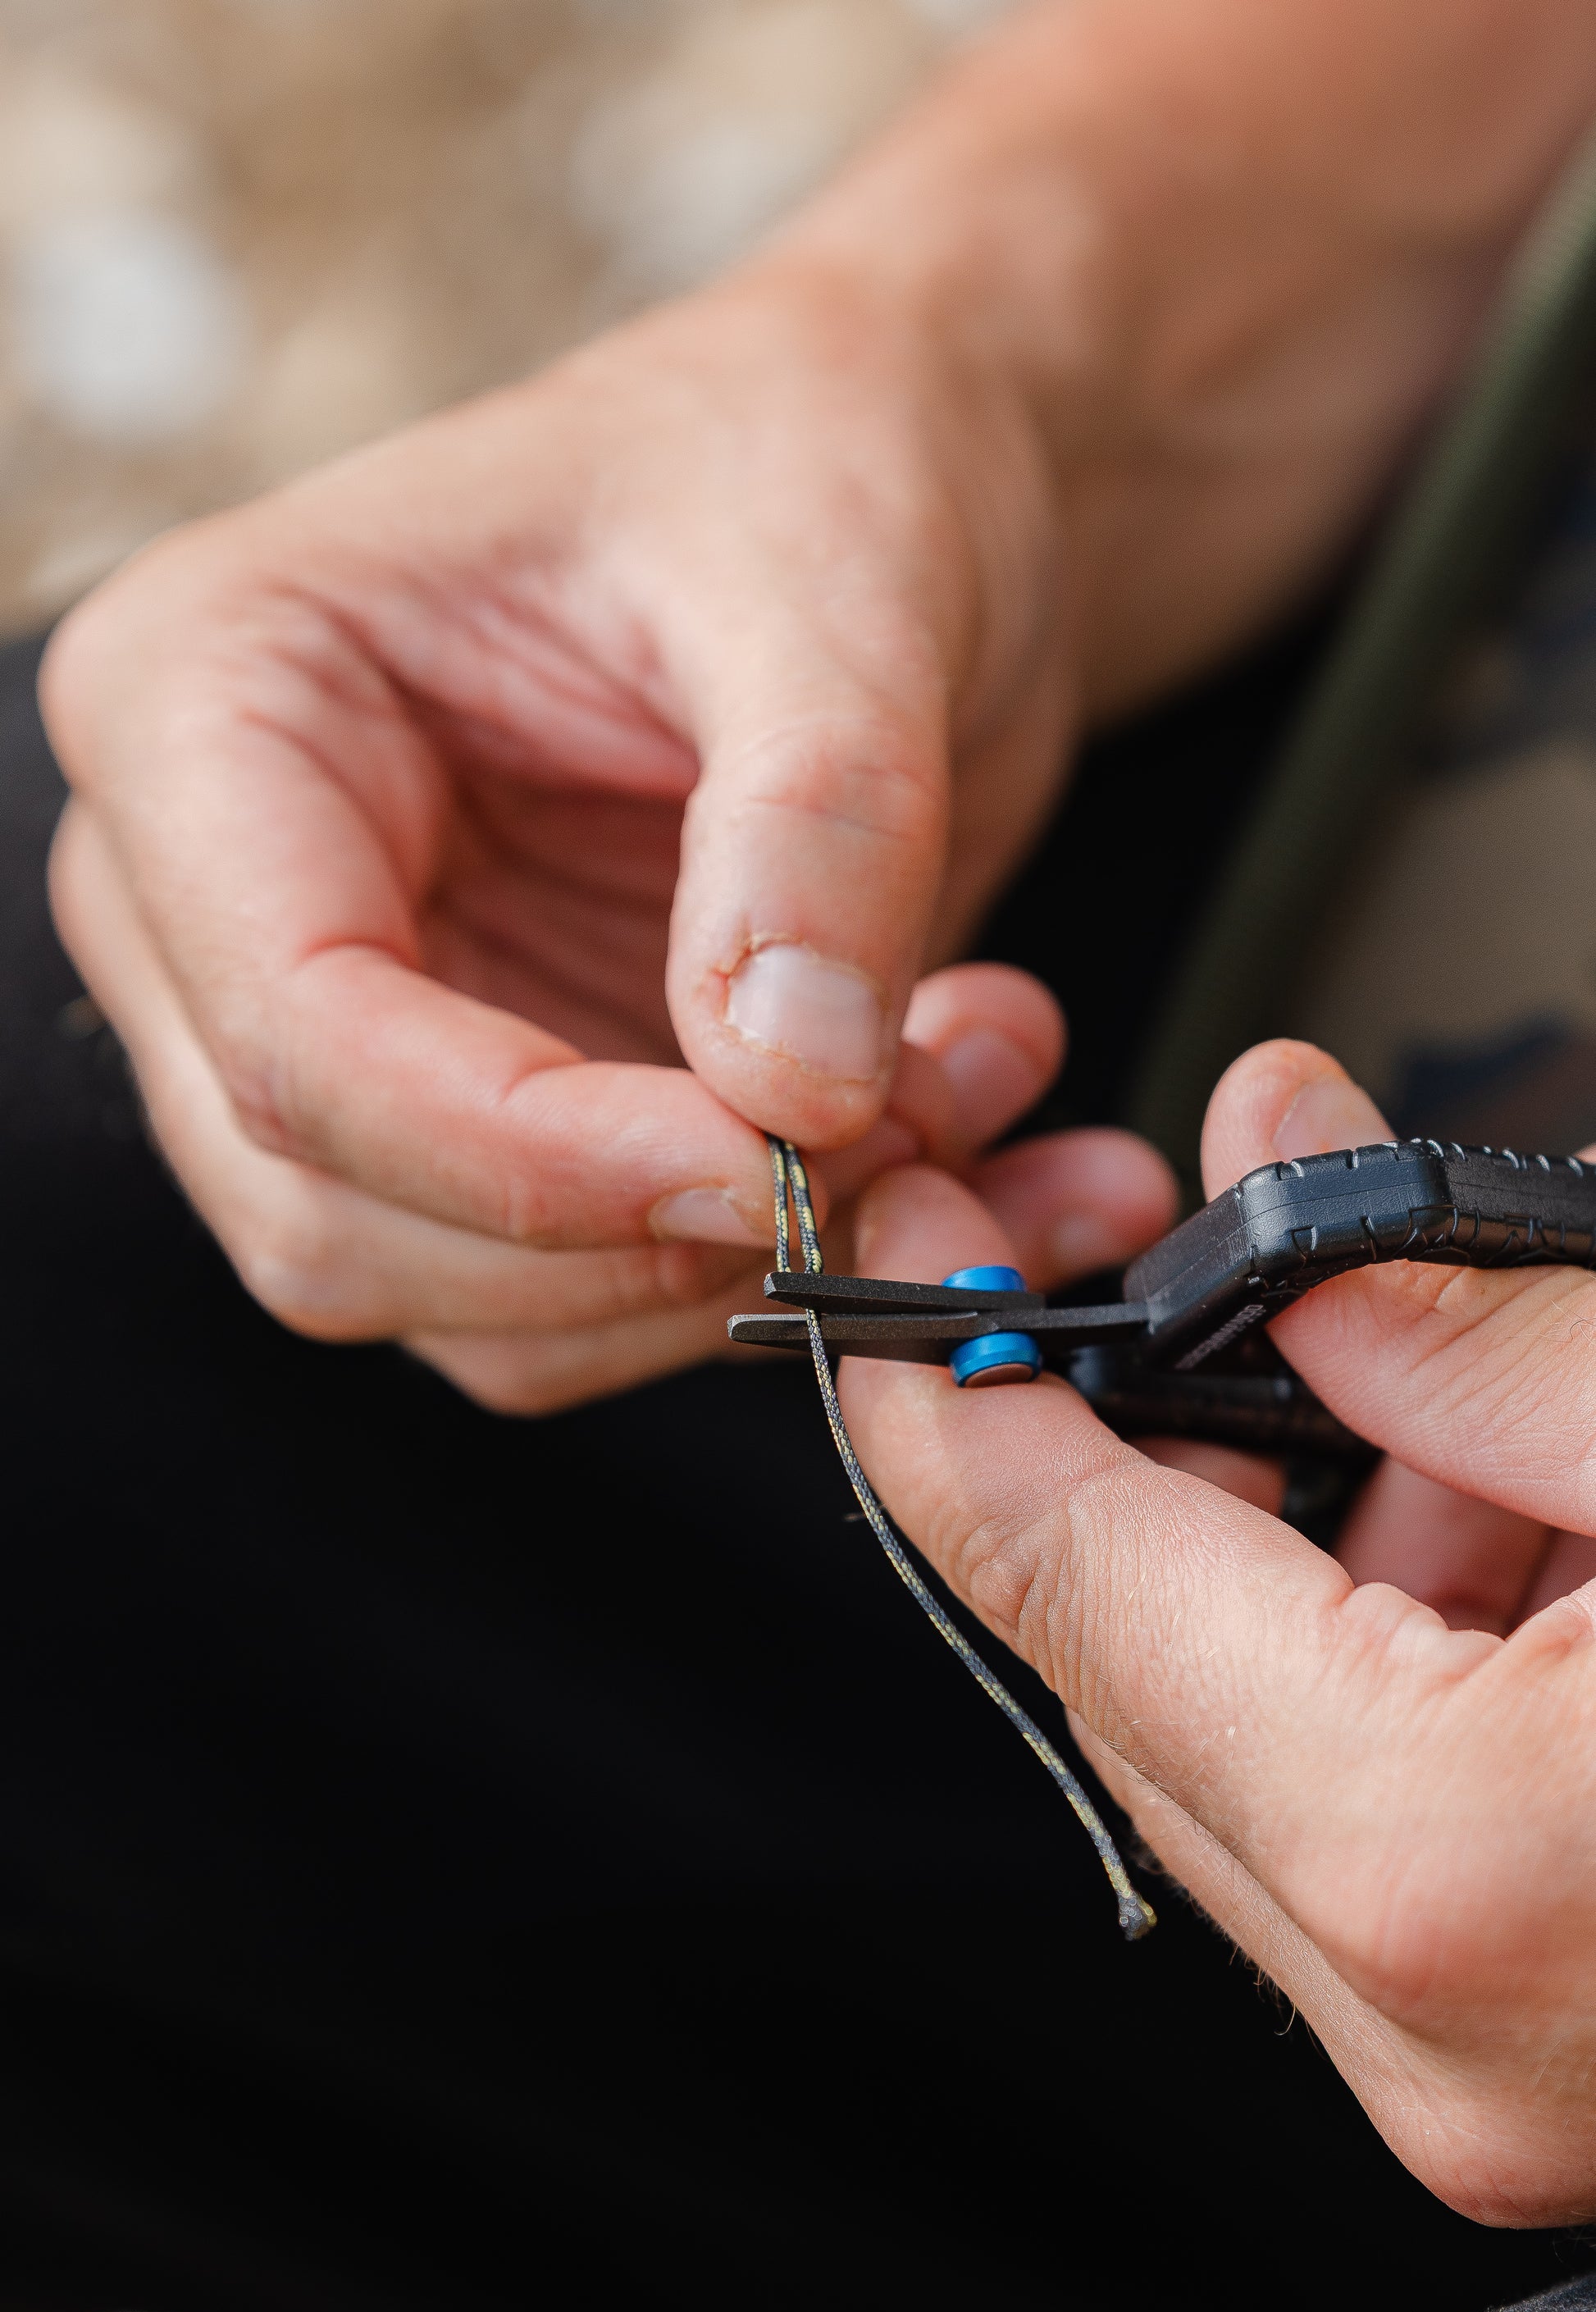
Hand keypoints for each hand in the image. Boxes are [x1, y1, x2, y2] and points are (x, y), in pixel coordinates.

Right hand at [42, 0, 1593, 1413]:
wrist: (899, 477)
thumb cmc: (809, 452)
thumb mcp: (834, 583)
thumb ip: (811, 837)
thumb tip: (794, 1097)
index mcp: (209, 702)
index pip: (299, 1029)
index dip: (533, 1156)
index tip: (772, 1170)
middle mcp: (225, 896)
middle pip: (349, 1215)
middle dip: (646, 1239)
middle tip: (909, 1133)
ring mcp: (357, 1023)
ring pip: (475, 1302)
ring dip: (741, 1269)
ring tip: (969, 1090)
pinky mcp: (495, 1110)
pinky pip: (599, 1290)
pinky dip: (783, 1270)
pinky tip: (955, 1145)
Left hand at [837, 1039, 1595, 2226]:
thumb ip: (1463, 1313)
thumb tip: (1275, 1174)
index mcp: (1452, 1855)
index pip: (1067, 1580)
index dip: (952, 1397)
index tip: (902, 1268)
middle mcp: (1430, 2022)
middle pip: (1123, 1672)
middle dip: (1122, 1452)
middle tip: (1159, 1272)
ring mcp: (1475, 2077)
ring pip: (1229, 1748)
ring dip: (1280, 1552)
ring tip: (1434, 1407)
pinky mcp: (1528, 2073)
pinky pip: (1345, 1821)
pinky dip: (1375, 1657)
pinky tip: (1497, 1542)